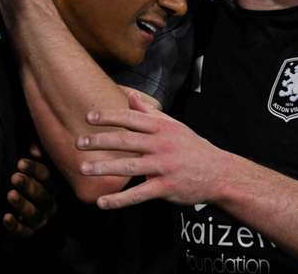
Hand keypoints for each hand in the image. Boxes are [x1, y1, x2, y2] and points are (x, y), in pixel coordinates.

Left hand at [3, 143, 55, 236]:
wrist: (13, 207)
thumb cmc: (23, 178)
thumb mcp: (29, 164)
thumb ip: (34, 152)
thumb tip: (34, 148)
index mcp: (51, 185)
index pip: (47, 177)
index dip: (34, 169)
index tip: (20, 163)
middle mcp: (49, 203)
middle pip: (43, 196)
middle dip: (28, 186)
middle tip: (14, 177)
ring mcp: (40, 219)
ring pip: (35, 214)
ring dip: (22, 205)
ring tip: (10, 194)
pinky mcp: (27, 232)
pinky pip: (24, 232)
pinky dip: (15, 226)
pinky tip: (6, 217)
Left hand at [77, 91, 227, 209]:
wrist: (218, 172)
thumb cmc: (191, 147)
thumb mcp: (173, 125)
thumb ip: (149, 112)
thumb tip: (130, 95)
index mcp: (161, 128)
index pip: (131, 119)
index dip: (109, 117)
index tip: (89, 117)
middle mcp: (161, 145)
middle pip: (126, 141)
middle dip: (100, 141)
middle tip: (79, 142)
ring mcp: (163, 167)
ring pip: (129, 167)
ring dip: (104, 168)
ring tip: (83, 168)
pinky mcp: (165, 187)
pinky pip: (138, 194)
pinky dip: (119, 200)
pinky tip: (102, 202)